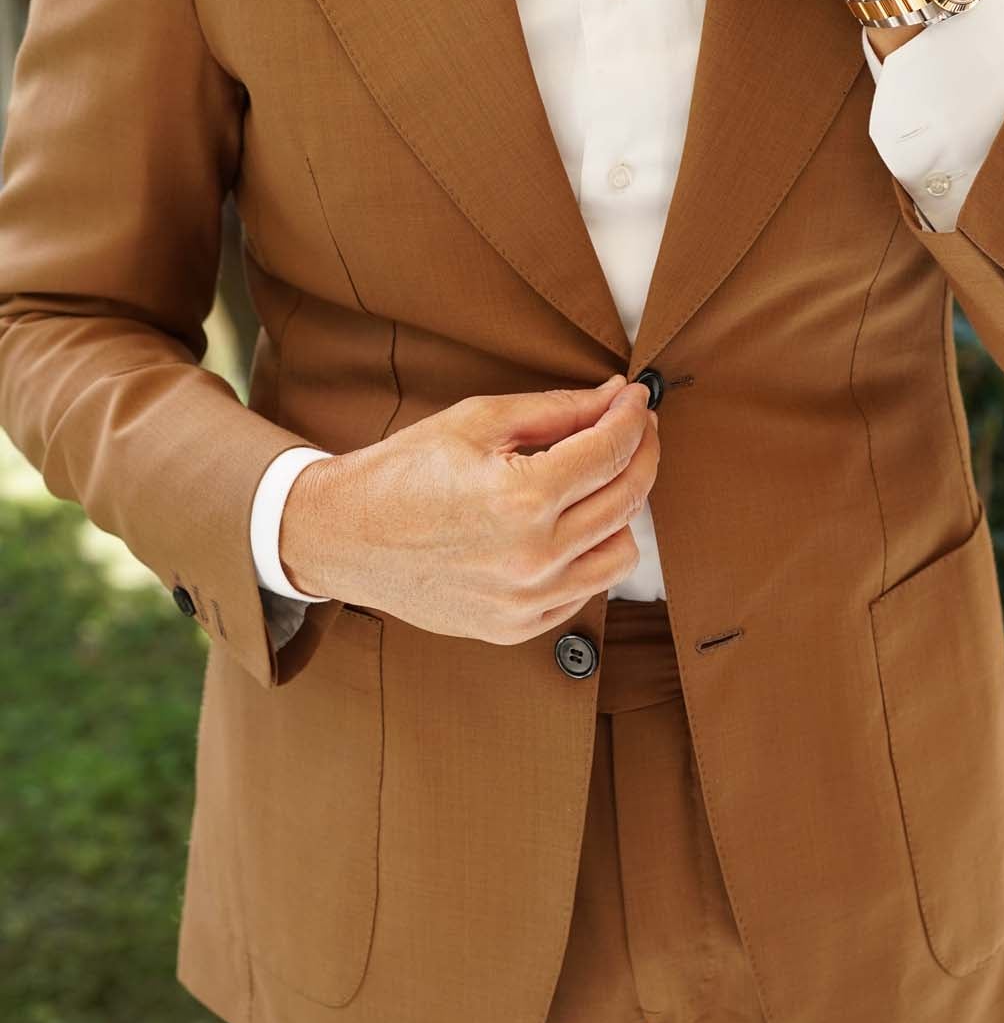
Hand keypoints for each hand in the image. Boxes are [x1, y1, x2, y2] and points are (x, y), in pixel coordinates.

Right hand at [278, 374, 659, 644]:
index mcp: (521, 498)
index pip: (611, 450)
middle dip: (642, 452)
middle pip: (627, 498)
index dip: (633, 417)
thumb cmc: (403, 471)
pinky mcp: (517, 626)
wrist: (344, 537)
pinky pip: (586, 590)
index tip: (637, 400)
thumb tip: (616, 396)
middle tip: (636, 428)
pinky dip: (590, 554)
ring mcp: (527, 599)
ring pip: (622, 553)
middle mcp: (532, 556)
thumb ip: (556, 409)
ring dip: (622, 510)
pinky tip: (568, 525)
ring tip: (598, 481)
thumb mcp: (478, 421)